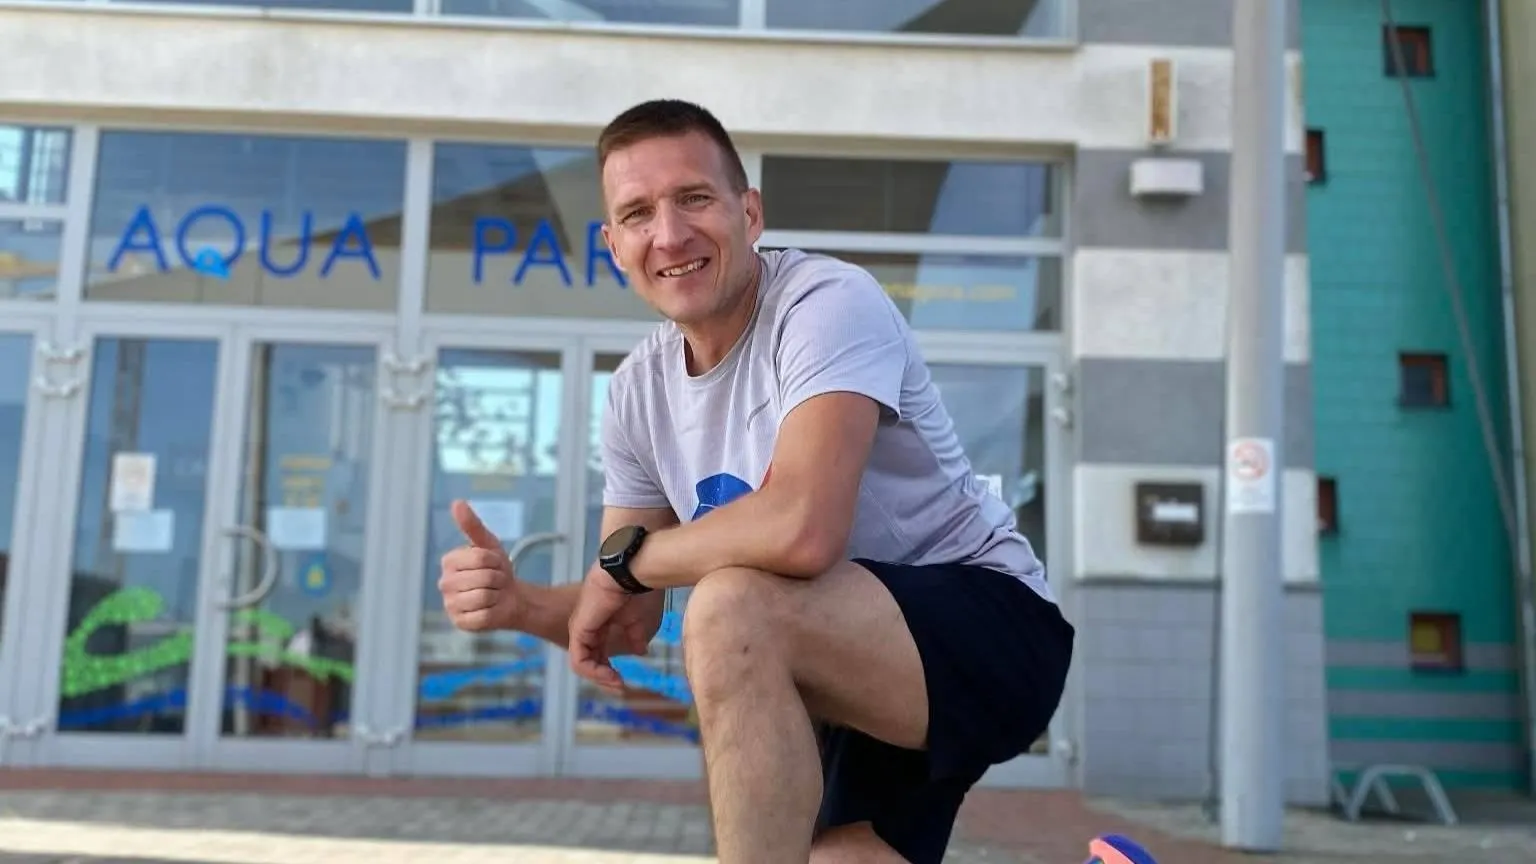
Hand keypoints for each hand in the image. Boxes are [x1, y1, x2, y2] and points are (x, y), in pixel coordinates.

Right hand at [439, 500, 520, 631]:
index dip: (496, 561)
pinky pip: (483, 616)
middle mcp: (444, 583)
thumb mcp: (488, 544)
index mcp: (449, 561)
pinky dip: (493, 612)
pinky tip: (490, 609)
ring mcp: (450, 605)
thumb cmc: (497, 569)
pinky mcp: (460, 623)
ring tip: (493, 594)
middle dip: (498, 579)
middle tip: (496, 582)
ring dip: (497, 595)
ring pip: (483, 597)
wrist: (510, 597)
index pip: (480, 557)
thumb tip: (457, 503)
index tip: (494, 564)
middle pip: (484, 578)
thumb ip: (472, 525)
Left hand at [568, 565, 635, 693]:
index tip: (624, 683)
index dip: (609, 670)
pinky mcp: (579, 630)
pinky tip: (611, 675)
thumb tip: (640, 652)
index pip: (599, 653)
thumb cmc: (637, 591)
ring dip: (600, 678)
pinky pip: (579, 660)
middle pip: (589, 660)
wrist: (631, 573)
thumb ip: (636, 637)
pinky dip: (594, 672)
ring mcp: (581, 629)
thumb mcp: (639, 621)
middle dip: (604, 678)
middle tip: (620, 689)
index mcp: (600, 623)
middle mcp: (588, 627)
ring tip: (617, 684)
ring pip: (582, 664)